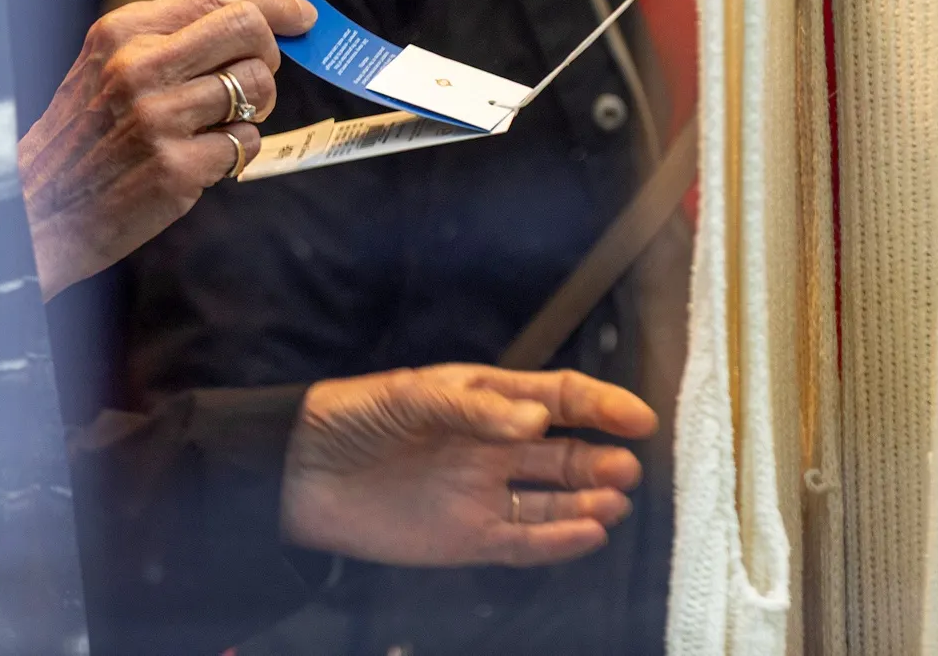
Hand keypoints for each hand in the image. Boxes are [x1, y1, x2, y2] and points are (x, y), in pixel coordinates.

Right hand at [19, 0, 315, 298]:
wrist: (40, 208)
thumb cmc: (85, 134)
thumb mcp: (109, 66)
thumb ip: (172, 38)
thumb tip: (257, 19)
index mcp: (125, 32)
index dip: (274, 2)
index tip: (302, 15)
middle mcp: (140, 67)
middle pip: (250, 31)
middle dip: (270, 54)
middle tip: (256, 76)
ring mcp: (159, 118)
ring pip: (257, 89)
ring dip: (253, 109)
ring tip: (217, 123)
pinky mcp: (176, 167)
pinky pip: (247, 142)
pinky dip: (239, 150)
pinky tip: (205, 157)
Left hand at [280, 365, 655, 567]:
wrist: (299, 473)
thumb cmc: (353, 418)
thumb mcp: (409, 397)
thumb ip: (473, 409)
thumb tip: (536, 417)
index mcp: (484, 400)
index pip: (556, 397)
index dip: (599, 404)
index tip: (638, 418)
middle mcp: (493, 447)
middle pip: (564, 453)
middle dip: (600, 458)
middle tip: (627, 467)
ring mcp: (482, 493)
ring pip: (552, 499)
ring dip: (588, 500)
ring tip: (617, 499)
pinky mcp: (467, 537)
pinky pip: (524, 541)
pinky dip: (560, 540)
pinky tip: (590, 532)